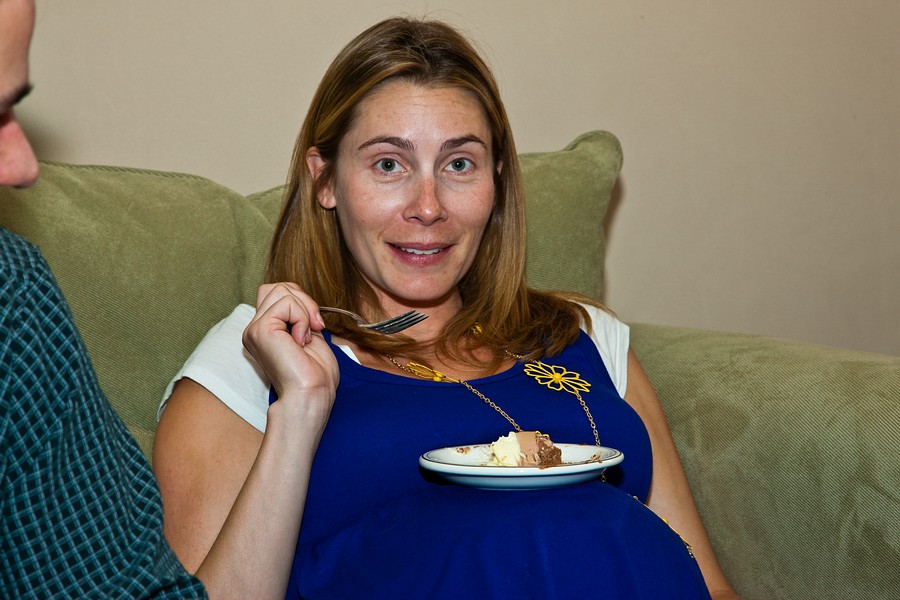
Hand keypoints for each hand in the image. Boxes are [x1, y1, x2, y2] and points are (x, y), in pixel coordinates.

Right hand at [242, 283, 338, 402]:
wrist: (312, 396)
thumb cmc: (316, 375)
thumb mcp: (311, 336)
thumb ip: (302, 315)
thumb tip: (303, 298)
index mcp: (265, 331)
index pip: (276, 293)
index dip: (300, 300)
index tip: (316, 324)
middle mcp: (254, 329)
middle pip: (276, 287)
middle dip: (304, 300)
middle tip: (316, 326)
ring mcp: (254, 329)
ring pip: (282, 291)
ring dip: (304, 310)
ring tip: (307, 337)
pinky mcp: (260, 330)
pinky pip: (287, 303)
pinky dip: (302, 319)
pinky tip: (301, 342)